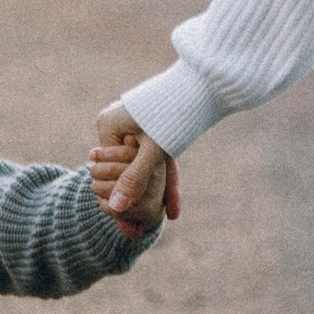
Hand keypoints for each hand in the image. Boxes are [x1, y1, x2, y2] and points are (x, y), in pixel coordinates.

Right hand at [91, 104, 179, 232]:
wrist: (206, 82)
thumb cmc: (175, 113)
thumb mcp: (154, 152)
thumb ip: (134, 180)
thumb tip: (116, 207)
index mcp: (107, 124)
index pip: (110, 168)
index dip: (123, 197)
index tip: (130, 226)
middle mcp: (116, 121)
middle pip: (129, 166)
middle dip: (143, 197)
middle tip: (141, 231)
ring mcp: (134, 121)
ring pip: (144, 162)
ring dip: (158, 188)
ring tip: (167, 218)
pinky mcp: (151, 122)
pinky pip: (155, 152)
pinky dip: (165, 173)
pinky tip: (173, 204)